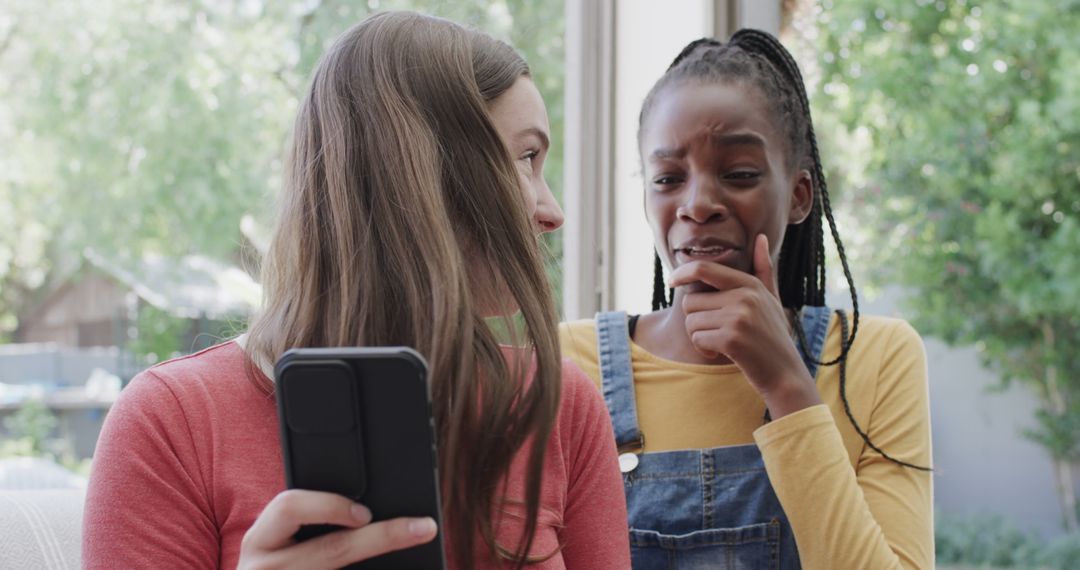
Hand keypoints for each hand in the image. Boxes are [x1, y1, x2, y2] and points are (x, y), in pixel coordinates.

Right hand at [238, 489, 437, 569]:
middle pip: (333, 548)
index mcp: (259, 541)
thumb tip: (369, 510)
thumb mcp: (276, 541)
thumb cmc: (274, 563)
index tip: (365, 513)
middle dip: (385, 536)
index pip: (289, 507)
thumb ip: (308, 521)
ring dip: (382, 562)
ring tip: (414, 539)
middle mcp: (264, 568)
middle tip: (422, 528)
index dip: (330, 505)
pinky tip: (389, 565)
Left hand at [669, 234, 821, 417]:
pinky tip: (720, 353)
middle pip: (691, 300)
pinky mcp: (731, 339)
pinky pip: (697, 339)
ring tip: (721, 343)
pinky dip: (704, 349)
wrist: (786, 375)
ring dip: (699, 336)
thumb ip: (763, 270)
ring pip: (691, 321)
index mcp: (750, 285)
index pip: (705, 269)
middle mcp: (744, 297)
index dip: (682, 273)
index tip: (672, 281)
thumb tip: (761, 238)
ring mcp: (738, 317)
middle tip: (714, 332)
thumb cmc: (773, 338)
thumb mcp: (772, 300)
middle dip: (695, 319)